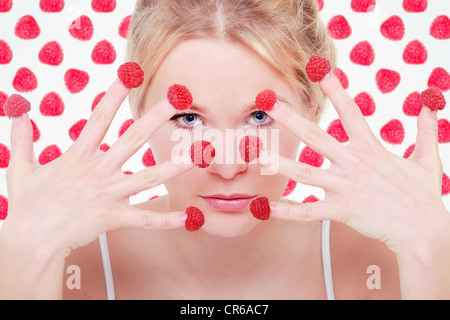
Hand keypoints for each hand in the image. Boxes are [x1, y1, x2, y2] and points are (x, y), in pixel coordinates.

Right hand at [2, 78, 193, 258]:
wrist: (29, 241)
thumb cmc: (27, 206)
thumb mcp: (20, 168)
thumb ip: (21, 139)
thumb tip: (18, 111)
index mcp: (78, 156)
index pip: (100, 117)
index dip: (115, 93)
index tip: (131, 73)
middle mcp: (97, 171)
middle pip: (132, 138)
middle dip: (156, 116)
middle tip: (177, 97)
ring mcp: (107, 194)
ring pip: (148, 178)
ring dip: (174, 165)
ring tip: (198, 154)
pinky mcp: (112, 217)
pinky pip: (144, 218)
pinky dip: (167, 219)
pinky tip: (190, 216)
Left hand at [263, 73, 448, 253]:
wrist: (425, 231)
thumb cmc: (423, 198)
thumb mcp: (427, 160)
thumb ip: (427, 131)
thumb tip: (431, 105)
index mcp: (371, 149)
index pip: (350, 111)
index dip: (334, 89)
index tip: (319, 69)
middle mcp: (354, 164)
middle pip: (316, 136)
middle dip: (290, 118)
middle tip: (268, 101)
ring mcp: (346, 187)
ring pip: (304, 173)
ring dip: (278, 162)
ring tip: (255, 153)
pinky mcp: (342, 210)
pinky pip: (308, 211)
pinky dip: (286, 211)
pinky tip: (264, 207)